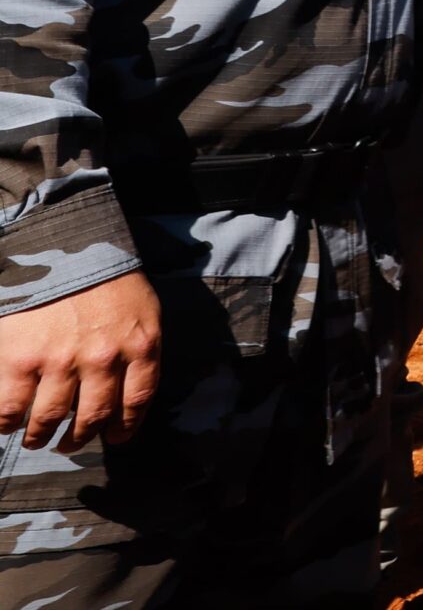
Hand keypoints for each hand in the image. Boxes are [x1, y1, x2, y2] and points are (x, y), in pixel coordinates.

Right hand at [0, 271, 160, 449]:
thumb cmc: (106, 276)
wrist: (63, 245)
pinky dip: (6, 423)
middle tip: (69, 443)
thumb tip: (126, 386)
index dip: (126, 426)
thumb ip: (137, 347)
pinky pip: (11, 408)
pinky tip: (6, 425)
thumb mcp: (142, 309)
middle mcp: (104, 360)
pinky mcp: (21, 360)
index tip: (116, 438)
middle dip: (80, 438)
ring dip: (41, 436)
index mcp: (140, 346)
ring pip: (51, 418)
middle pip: (94, 416)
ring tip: (36, 439)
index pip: (137, 400)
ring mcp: (61, 361)